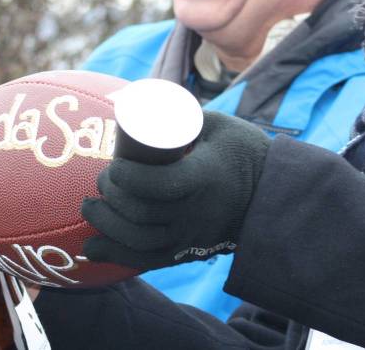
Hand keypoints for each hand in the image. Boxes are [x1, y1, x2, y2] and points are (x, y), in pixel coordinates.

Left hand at [82, 110, 269, 269]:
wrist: (272, 194)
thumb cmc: (244, 151)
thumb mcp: (218, 124)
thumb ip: (181, 116)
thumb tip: (138, 103)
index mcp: (205, 177)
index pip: (157, 184)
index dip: (127, 177)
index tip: (113, 164)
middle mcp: (197, 212)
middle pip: (142, 213)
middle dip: (111, 197)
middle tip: (102, 180)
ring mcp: (192, 235)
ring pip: (139, 240)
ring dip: (107, 226)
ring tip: (91, 207)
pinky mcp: (189, 251)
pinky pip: (148, 260)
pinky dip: (117, 256)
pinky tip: (93, 248)